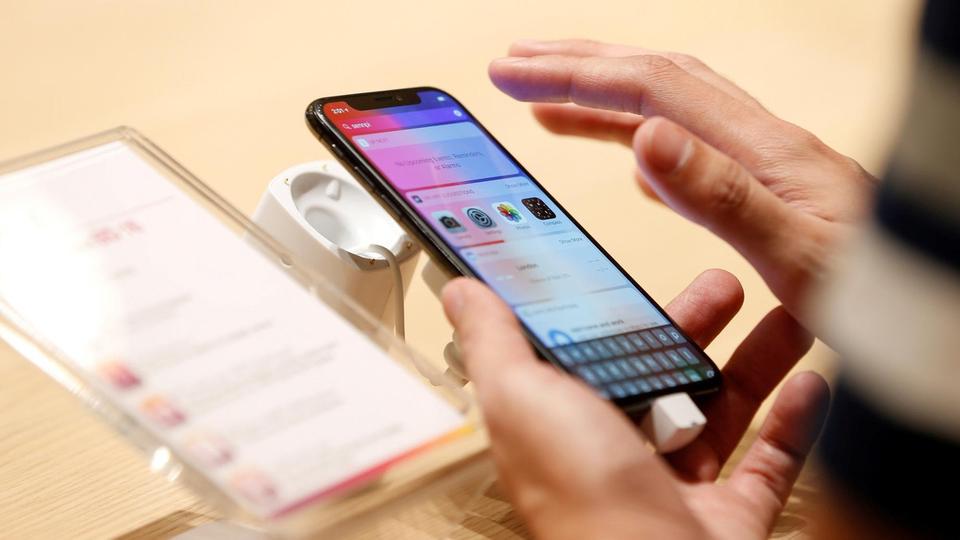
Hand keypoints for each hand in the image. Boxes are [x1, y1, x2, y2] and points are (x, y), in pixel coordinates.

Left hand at [442, 274, 828, 539]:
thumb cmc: (581, 502)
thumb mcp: (521, 398)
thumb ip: (495, 342)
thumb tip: (463, 293)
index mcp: (564, 425)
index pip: (591, 354)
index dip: (617, 311)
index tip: (643, 271)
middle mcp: (617, 456)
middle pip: (663, 376)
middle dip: (697, 326)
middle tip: (725, 285)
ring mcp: (676, 487)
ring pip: (721, 411)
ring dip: (754, 362)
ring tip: (781, 315)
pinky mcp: (728, 517)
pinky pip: (769, 462)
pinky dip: (793, 421)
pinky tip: (808, 382)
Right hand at [488, 39, 876, 319]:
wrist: (934, 300)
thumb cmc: (883, 288)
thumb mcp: (802, 252)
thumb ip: (723, 197)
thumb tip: (647, 137)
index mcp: (761, 150)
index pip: (652, 89)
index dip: (578, 76)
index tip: (515, 74)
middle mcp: (759, 144)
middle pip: (654, 79)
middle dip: (577, 67)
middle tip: (513, 67)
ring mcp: (761, 165)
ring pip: (667, 110)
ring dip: (601, 99)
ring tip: (547, 105)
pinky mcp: (765, 193)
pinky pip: (690, 152)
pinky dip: (643, 142)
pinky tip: (632, 159)